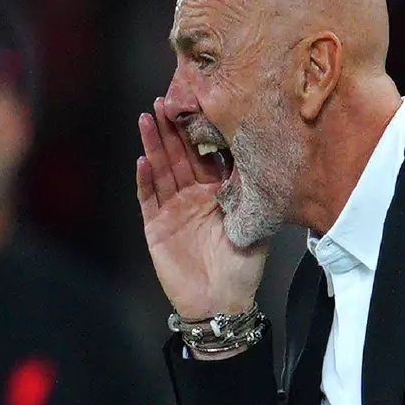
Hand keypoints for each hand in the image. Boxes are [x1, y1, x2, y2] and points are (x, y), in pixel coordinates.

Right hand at [137, 98, 267, 318]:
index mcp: (217, 193)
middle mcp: (192, 196)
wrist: (222, 304)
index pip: (205, 155)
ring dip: (153, 145)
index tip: (196, 105)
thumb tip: (263, 157)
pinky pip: (148, 198)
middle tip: (164, 100)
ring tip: (146, 119)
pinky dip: (145, 180)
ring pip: (160, 170)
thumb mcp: (256, 226)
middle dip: (171, 129)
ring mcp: (172, 210)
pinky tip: (142, 160)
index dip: (199, 132)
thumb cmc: (242, 269)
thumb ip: (254, 195)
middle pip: (178, 156)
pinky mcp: (155, 227)